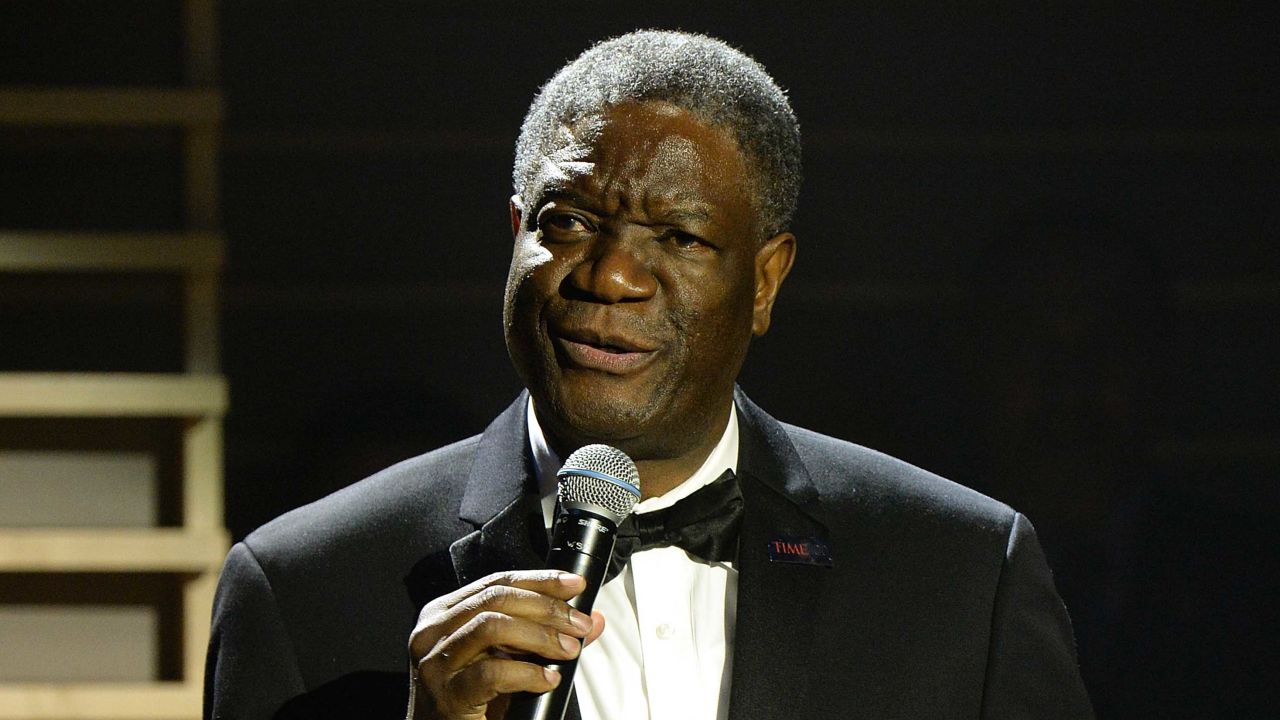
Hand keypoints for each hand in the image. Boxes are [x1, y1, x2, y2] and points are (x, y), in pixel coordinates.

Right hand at [406, 570, 604, 719]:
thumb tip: (593, 620)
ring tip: (567, 650)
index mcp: (445, 613)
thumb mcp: (512, 658)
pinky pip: (491, 673)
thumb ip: (548, 636)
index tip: (574, 585)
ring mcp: (436, 663)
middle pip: (496, 599)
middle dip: (546, 608)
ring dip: (540, 636)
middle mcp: (433, 632)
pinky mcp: (446, 695)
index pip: (496, 582)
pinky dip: (527, 674)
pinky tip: (547, 680)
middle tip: (579, 623)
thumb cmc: (475, 699)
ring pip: (492, 627)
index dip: (540, 581)